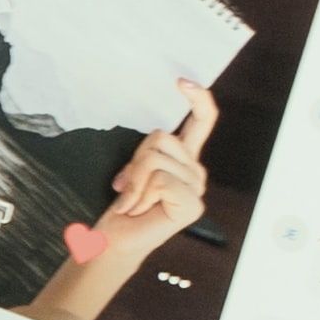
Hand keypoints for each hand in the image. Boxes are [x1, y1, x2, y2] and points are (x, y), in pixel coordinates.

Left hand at [87, 80, 218, 275]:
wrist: (117, 238)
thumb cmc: (125, 203)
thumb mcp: (134, 168)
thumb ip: (147, 152)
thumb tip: (152, 147)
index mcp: (184, 157)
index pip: (202, 121)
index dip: (197, 99)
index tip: (182, 81)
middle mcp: (195, 169)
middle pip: (160, 138)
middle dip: (135, 159)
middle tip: (128, 186)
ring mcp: (196, 187)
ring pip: (155, 159)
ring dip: (135, 180)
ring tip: (135, 200)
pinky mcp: (192, 204)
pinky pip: (159, 179)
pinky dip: (141, 194)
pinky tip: (141, 208)